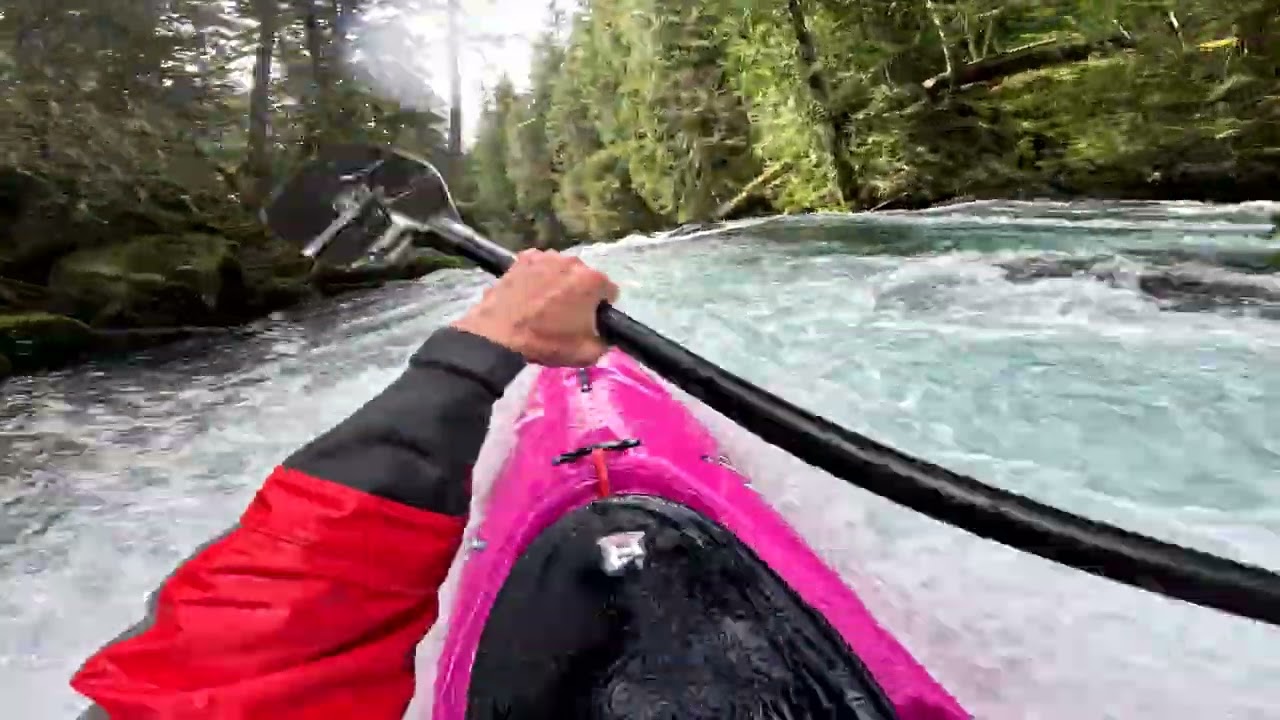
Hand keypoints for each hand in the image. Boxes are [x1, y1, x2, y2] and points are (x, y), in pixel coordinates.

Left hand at [452, 249, 619, 366]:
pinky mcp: (523, 258)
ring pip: (562, 270)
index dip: (601, 308)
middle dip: (579, 293)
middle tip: (564, 314)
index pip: (609, 292)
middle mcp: (573, 262)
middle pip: (585, 277)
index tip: (589, 320)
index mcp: (593, 281)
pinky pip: (540, 266)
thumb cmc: (547, 343)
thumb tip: (604, 335)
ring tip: (544, 304)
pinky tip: (529, 293)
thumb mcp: (588, 354)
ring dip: (559, 282)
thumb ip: (605, 342)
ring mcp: (546, 256)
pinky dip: (538, 276)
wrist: (500, 335)